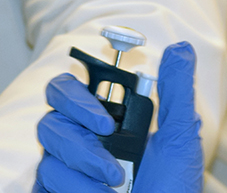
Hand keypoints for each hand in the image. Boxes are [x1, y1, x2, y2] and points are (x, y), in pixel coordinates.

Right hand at [34, 42, 203, 192]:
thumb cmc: (170, 192)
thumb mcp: (179, 141)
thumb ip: (177, 93)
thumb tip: (180, 48)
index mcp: (107, 120)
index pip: (76, 84)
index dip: (81, 87)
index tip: (108, 113)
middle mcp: (81, 137)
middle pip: (54, 100)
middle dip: (79, 111)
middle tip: (107, 130)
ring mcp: (63, 165)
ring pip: (51, 137)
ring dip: (88, 158)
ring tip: (117, 180)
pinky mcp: (51, 189)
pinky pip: (47, 174)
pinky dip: (79, 186)